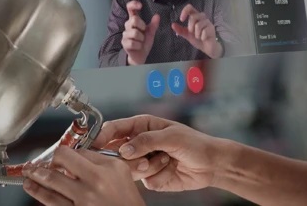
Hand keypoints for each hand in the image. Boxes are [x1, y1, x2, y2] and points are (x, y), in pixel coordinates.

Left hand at [22, 146, 144, 205]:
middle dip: (44, 163)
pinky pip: (52, 203)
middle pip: (59, 164)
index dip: (64, 153)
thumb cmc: (126, 199)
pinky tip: (32, 189)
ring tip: (28, 175)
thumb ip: (99, 160)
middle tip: (35, 164)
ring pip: (50, 185)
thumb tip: (76, 154)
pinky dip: (39, 194)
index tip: (58, 156)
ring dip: (35, 178)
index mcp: (104, 170)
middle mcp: (92, 185)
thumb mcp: (120, 172)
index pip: (75, 153)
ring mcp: (82, 202)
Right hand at [90, 114, 225, 191]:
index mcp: (142, 126)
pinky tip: (171, 168)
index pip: (114, 129)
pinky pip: (145, 181)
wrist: (211, 164)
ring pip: (130, 169)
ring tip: (167, 159)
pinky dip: (159, 176)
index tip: (94, 145)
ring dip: (150, 166)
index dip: (102, 136)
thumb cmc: (194, 143)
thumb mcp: (171, 136)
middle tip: (144, 159)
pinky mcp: (150, 177)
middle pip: (117, 152)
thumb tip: (123, 149)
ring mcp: (143, 161)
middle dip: (130, 158)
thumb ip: (146, 141)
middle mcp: (140, 143)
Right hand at [122, 0, 158, 64]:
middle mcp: (128, 26)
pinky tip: (138, 46)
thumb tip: (157, 15)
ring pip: (135, 33)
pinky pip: (133, 42)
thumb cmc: (144, 42)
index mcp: (134, 21)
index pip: (130, 9)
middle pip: (134, 20)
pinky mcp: (124, 43)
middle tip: (143, 32)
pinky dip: (139, 45)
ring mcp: (125, 34)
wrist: (140, 55)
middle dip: (142, 26)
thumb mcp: (151, 32)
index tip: (140, 5)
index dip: (133, 4)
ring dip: (141, 39)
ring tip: (141, 41)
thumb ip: (154, 24)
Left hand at [170, 4, 221, 58]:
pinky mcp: (212, 28)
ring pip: (198, 25)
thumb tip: (172, 25)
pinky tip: (203, 38)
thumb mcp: (187, 34)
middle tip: (192, 33)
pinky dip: (201, 37)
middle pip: (193, 16)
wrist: (207, 47)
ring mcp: (208, 22)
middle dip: (190, 27)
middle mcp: (202, 17)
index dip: (185, 11)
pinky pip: (204, 32)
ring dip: (196, 34)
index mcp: (195, 16)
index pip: (190, 7)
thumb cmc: (197, 39)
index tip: (181, 20)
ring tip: (198, 37)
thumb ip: (180, 30)